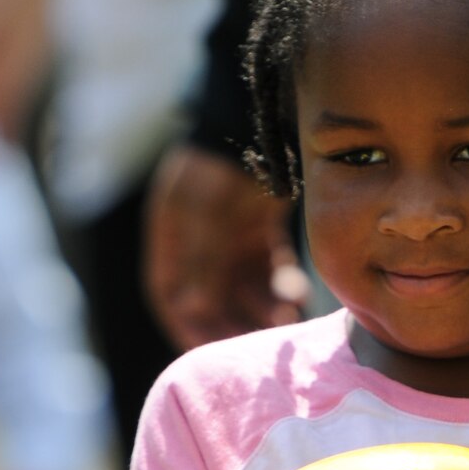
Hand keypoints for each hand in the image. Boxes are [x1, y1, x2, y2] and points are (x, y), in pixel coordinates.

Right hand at [143, 144, 308, 349]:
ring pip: (242, 289)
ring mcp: (229, 233)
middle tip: (257, 349)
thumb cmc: (228, 160)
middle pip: (209, 298)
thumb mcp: (206, 209)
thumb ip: (200, 259)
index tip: (210, 355)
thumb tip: (191, 312)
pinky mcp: (260, 228)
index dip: (187, 328)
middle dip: (231, 326)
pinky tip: (298, 299)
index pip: (170, 294)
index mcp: (171, 234)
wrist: (266, 113)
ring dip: (259, 311)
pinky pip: (268, 271)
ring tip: (284, 325)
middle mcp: (197, 238)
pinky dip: (280, 288)